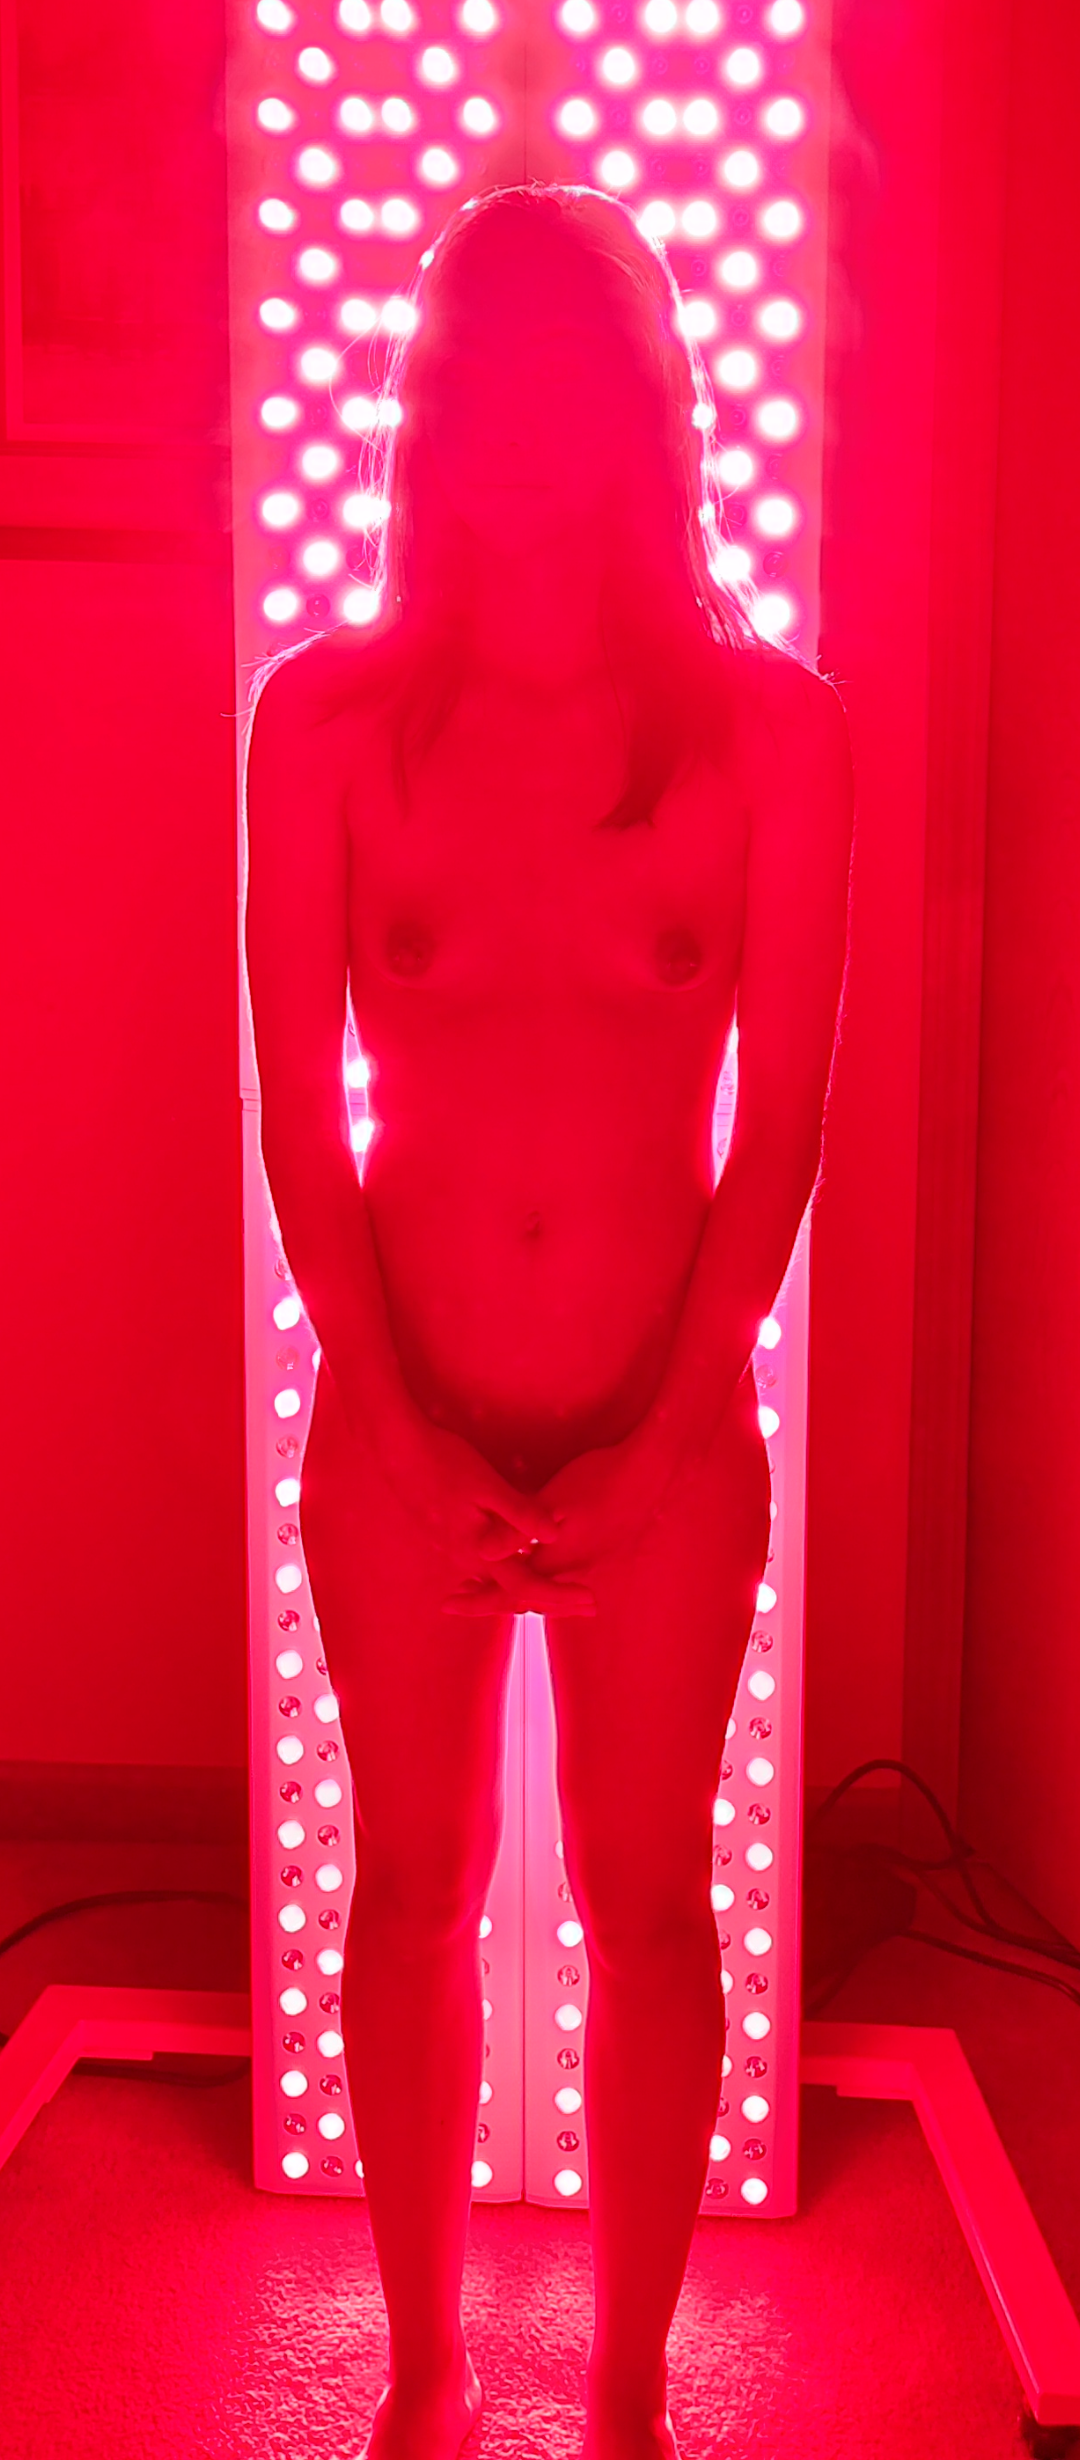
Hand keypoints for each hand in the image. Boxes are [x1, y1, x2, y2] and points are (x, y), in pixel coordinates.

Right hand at [372, 1409, 600, 1617]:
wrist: (397, 1450)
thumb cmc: (445, 1461)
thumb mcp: (488, 1485)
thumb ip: (521, 1513)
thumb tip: (554, 1536)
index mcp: (479, 1550)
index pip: (527, 1586)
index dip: (561, 1595)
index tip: (592, 1599)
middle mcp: (466, 1559)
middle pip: (514, 1592)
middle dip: (552, 1599)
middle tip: (588, 1603)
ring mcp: (454, 1550)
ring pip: (497, 1582)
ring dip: (529, 1589)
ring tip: (561, 1592)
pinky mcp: (448, 1538)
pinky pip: (482, 1569)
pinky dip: (505, 1575)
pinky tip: (515, 1567)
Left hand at [441, 1423, 679, 1616]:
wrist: (649, 1473)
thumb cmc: (601, 1479)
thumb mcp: (554, 1499)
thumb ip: (516, 1528)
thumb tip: (482, 1554)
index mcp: (556, 1559)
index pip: (509, 1592)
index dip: (477, 1599)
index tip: (448, 1603)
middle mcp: (570, 1569)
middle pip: (522, 1597)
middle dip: (489, 1599)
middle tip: (457, 1599)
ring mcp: (586, 1561)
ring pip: (539, 1587)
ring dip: (509, 1589)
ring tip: (480, 1585)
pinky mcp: (595, 1549)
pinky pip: (555, 1573)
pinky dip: (531, 1575)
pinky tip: (523, 1560)